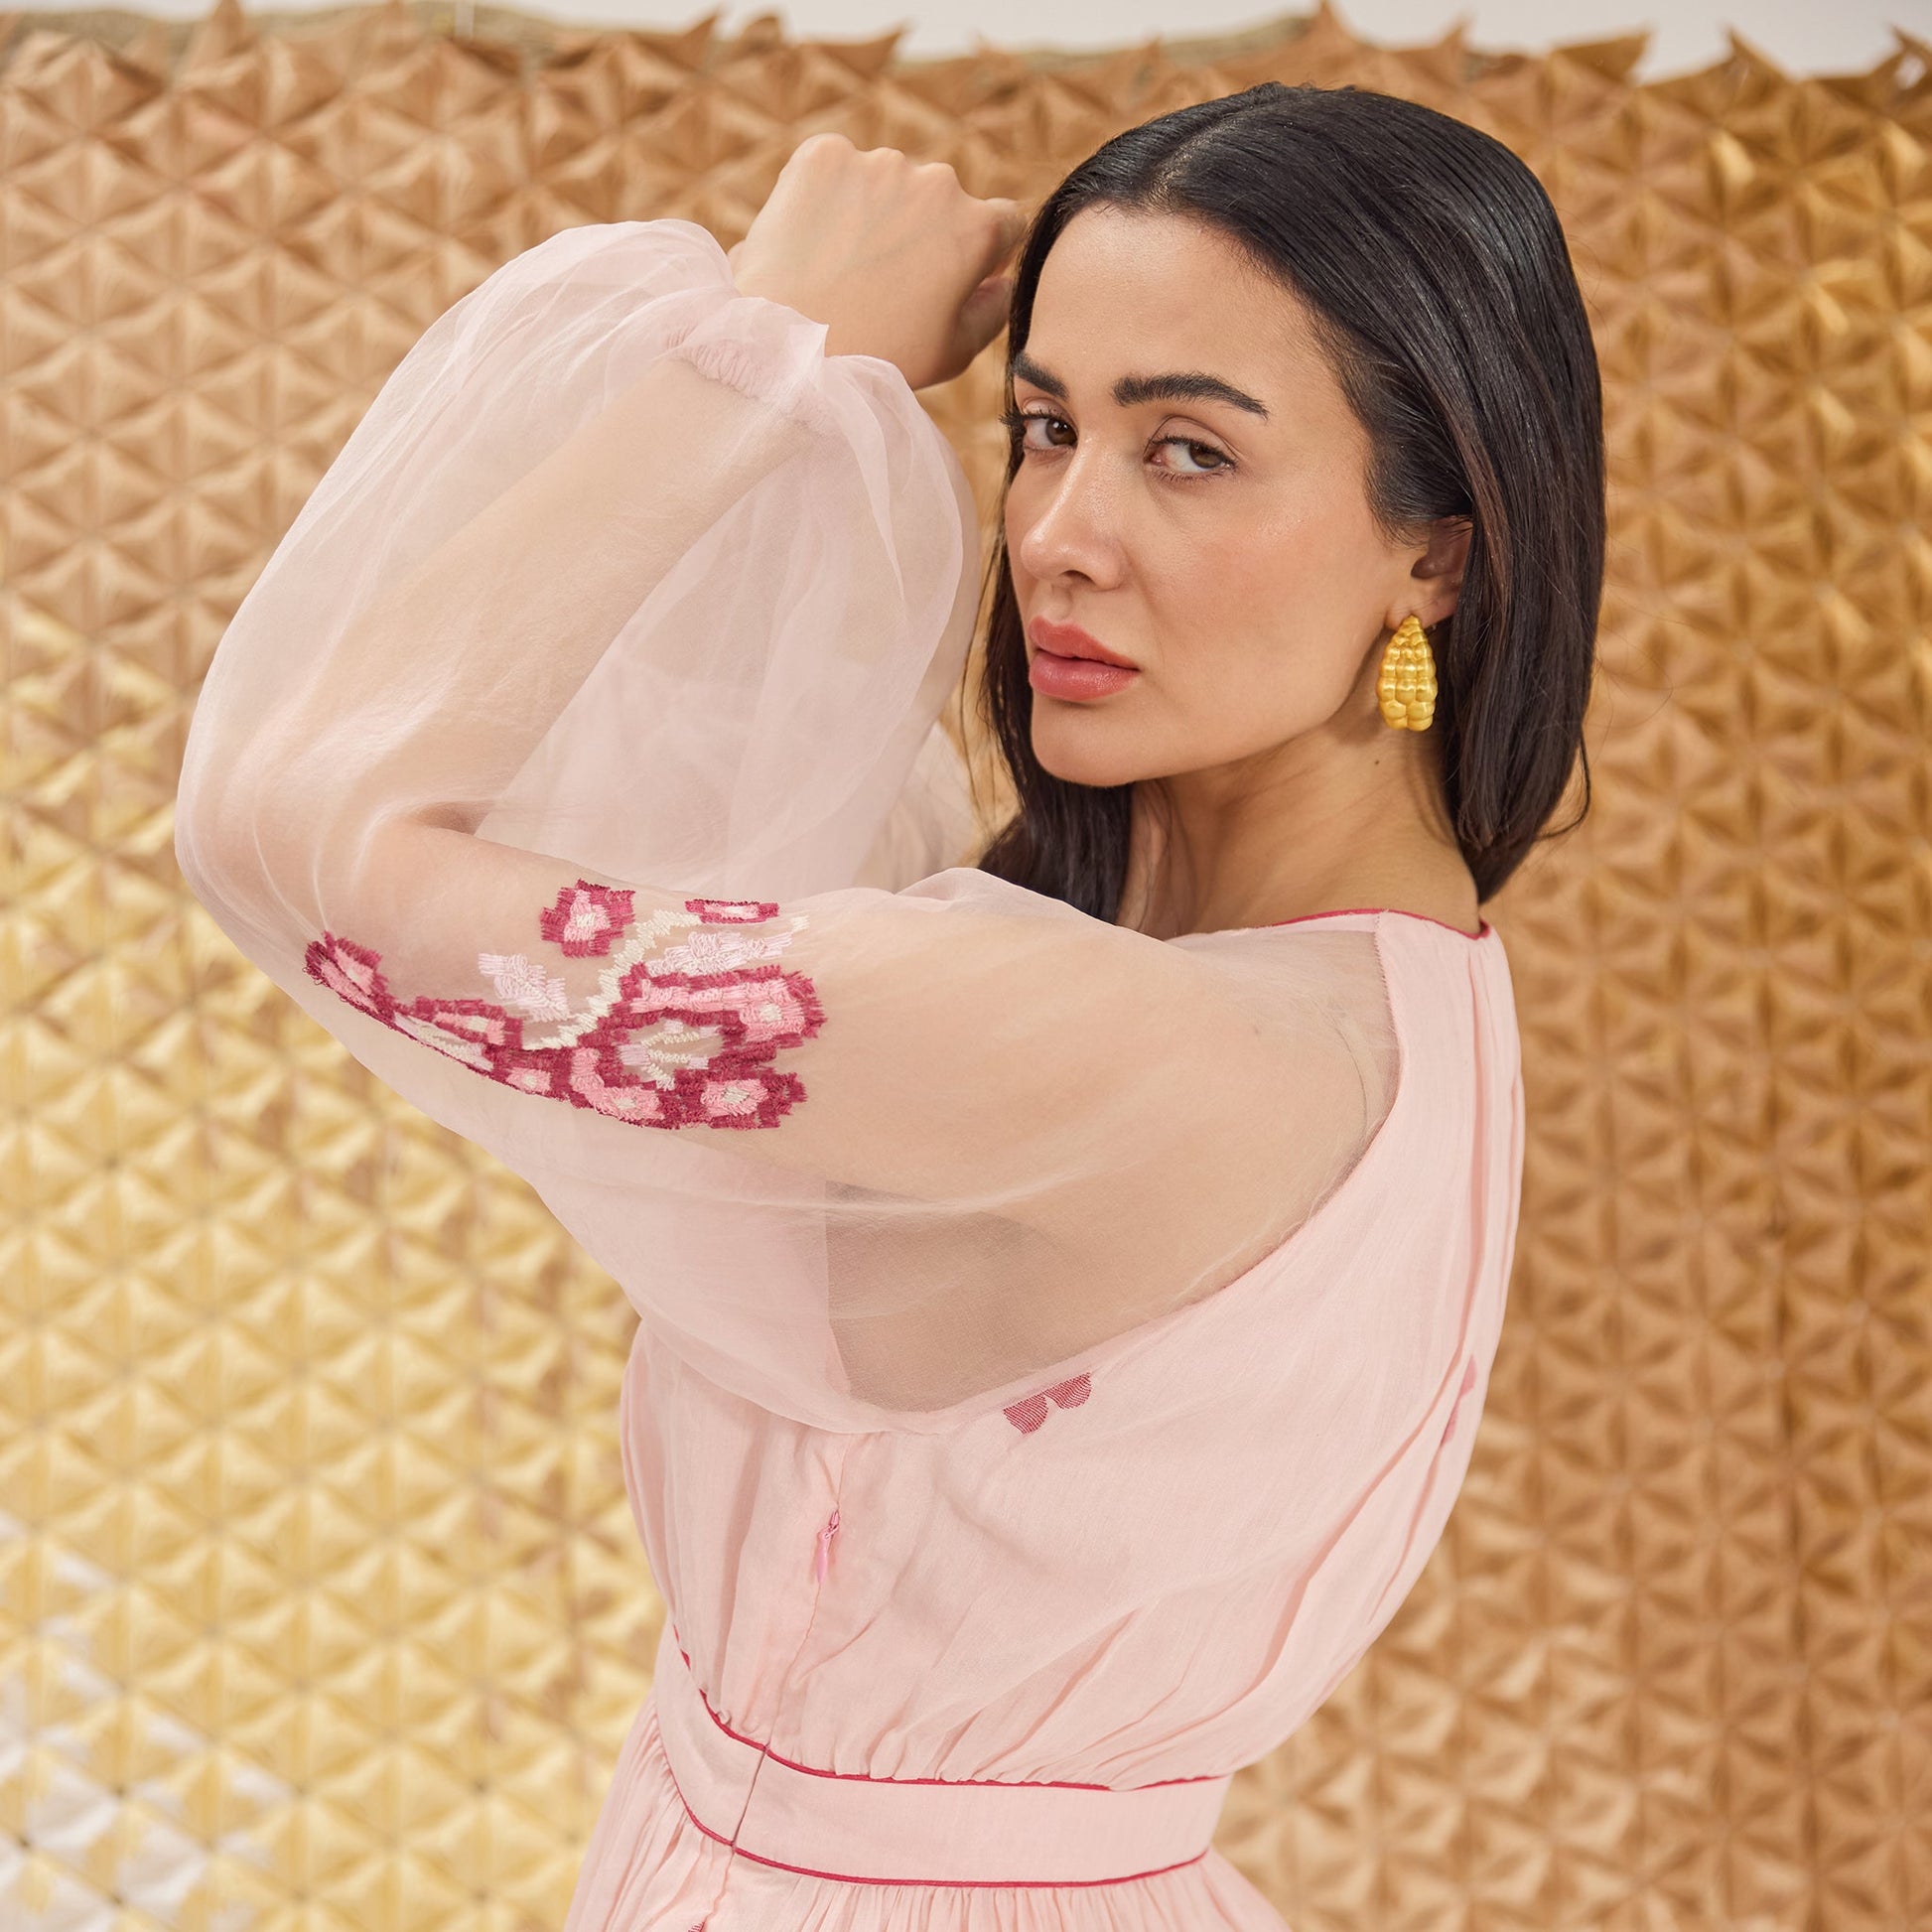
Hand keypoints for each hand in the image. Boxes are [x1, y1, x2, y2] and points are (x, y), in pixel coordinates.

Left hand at [727, 134, 1027, 391]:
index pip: (1003, 222)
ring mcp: (879, 162)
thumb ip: (996, 309)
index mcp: (978, 228)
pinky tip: (815, 242)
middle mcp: (937, 181)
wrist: (790, 347)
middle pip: (940, 199)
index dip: (980, 253)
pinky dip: (828, 197)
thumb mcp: (955, 351)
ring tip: (843, 267)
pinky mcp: (824, 154)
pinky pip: (836, 168)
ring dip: (875, 210)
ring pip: (887, 180)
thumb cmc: (878, 359)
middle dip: (922, 230)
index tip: (947, 278)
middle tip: (883, 282)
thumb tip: (1003, 279)